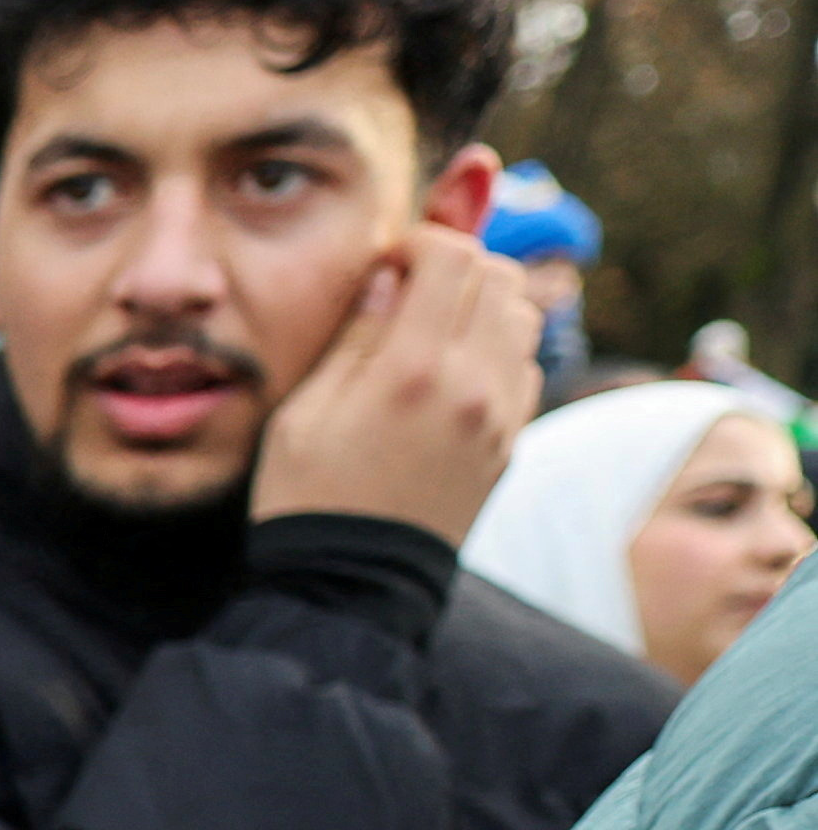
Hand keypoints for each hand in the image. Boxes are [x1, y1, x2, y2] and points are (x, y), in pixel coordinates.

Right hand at [250, 222, 537, 544]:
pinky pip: (526, 366)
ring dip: (484, 306)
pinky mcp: (509, 441)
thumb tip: (388, 280)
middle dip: (458, 268)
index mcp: (413, 369)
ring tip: (436, 332)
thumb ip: (353, 338)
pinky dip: (497, 351)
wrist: (350, 588)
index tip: (391, 265)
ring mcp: (500, 415)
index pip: (454, 256)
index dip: (422, 241)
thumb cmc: (308, 501)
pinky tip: (451, 377)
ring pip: (524, 316)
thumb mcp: (302, 415)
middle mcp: (472, 383)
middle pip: (500, 276)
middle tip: (414, 292)